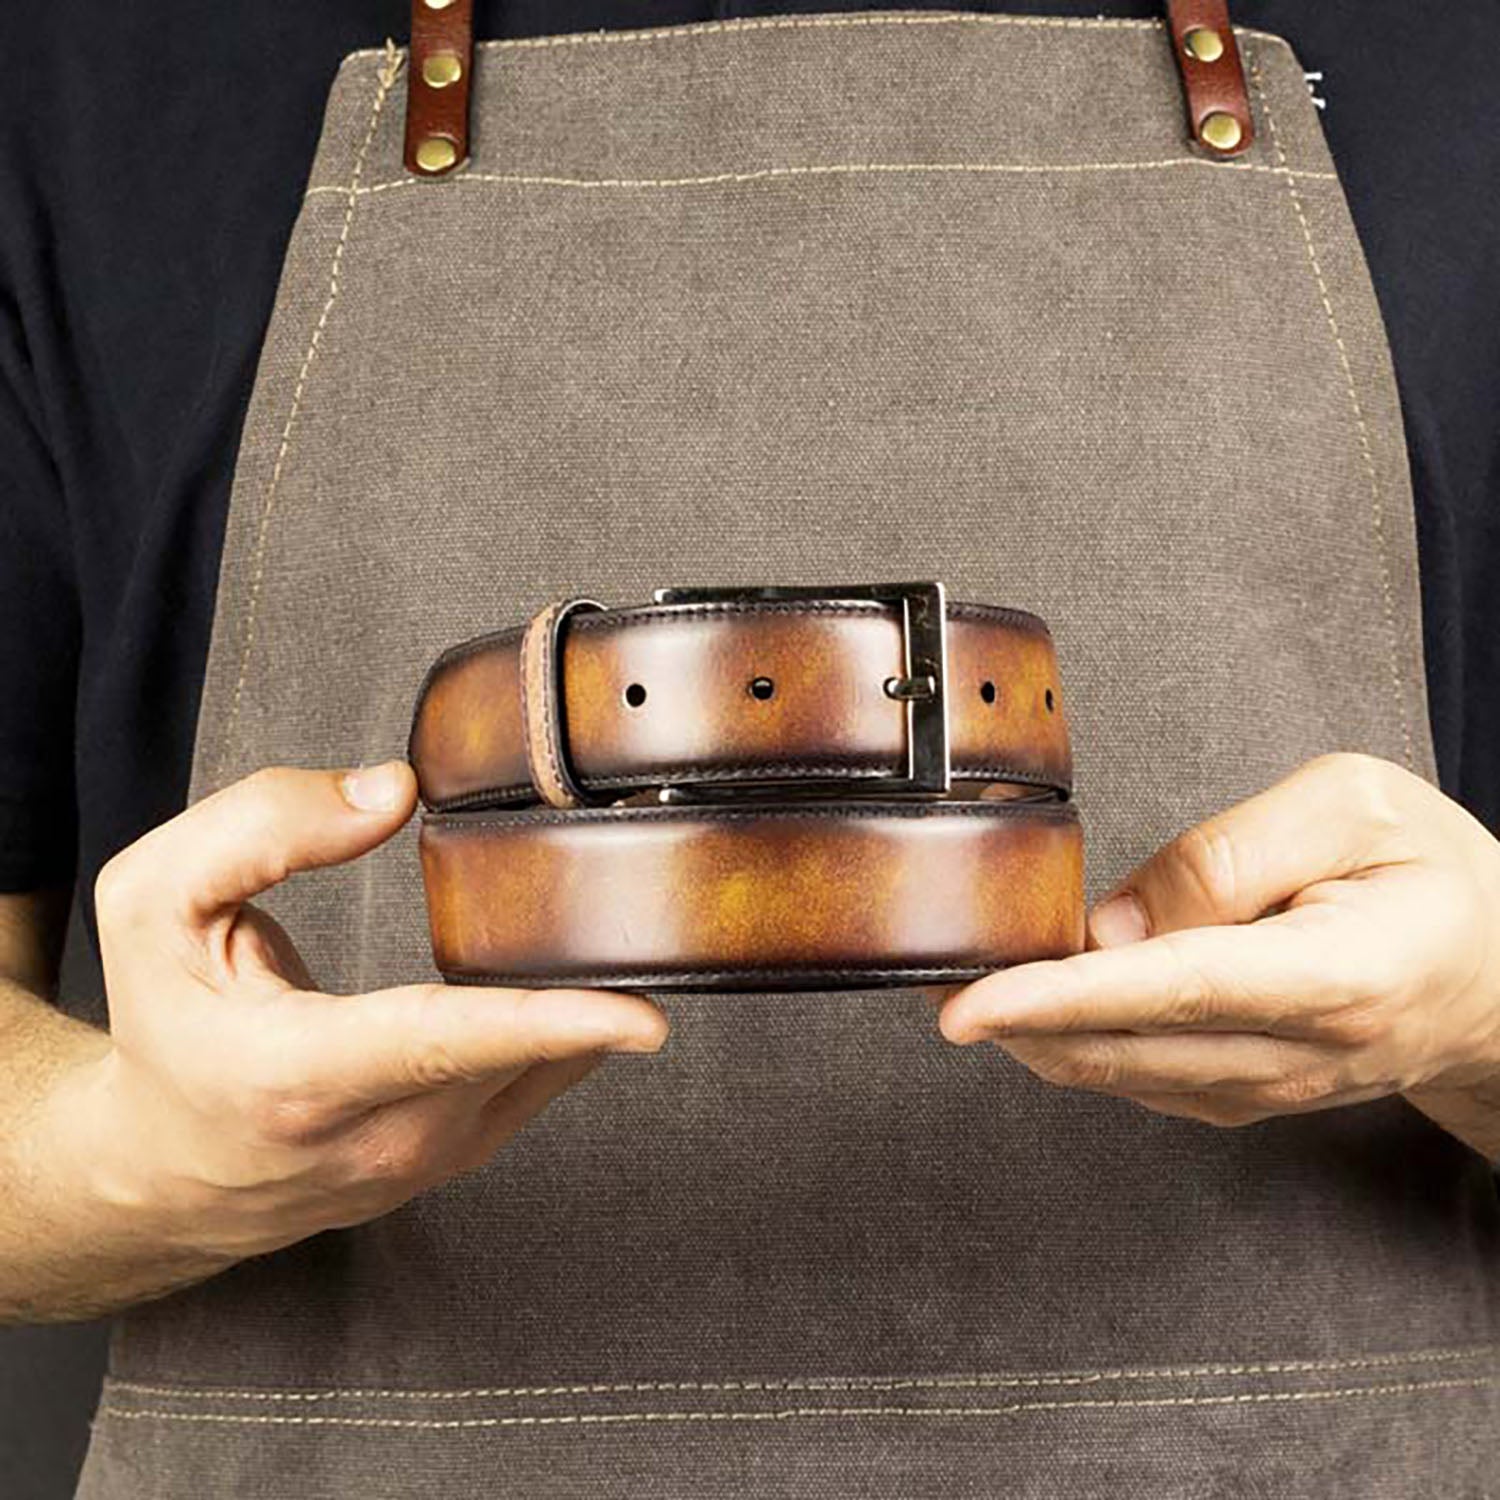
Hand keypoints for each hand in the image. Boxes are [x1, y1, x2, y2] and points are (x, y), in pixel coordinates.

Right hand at [50, 762, 667, 1264]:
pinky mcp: (456, 1158)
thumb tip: (390, 792)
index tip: (642, 1018)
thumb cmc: (164, 1027)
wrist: (156, 1167)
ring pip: (546, 1074)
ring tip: (620, 924)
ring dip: (593, 1004)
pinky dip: (574, 1029)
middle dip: (598, 981)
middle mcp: (375, 1138)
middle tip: (654, 899)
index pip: (441, 1047)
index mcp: (296, 1076)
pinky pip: (543, 1084)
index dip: (547, 1024)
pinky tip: (583, 973)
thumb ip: (261, 826)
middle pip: (519, 1053)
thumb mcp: (155, 902)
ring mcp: (425, 1162)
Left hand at [937, 753, 1499, 1144]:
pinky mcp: (1239, 1097)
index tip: (967, 1006)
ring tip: (963, 975)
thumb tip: (1115, 924)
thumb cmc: (1436, 878)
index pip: (1168, 991)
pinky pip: (1134, 1079)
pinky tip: (1031, 1005)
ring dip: (1028, 1031)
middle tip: (924, 967)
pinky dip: (1069, 1043)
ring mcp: (1264, 1091)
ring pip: (1115, 1074)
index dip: (1056, 999)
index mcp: (1331, 977)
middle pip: (1120, 1047)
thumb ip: (1230, 857)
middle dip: (1009, 1013)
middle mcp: (1292, 1056)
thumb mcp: (1353, 809)